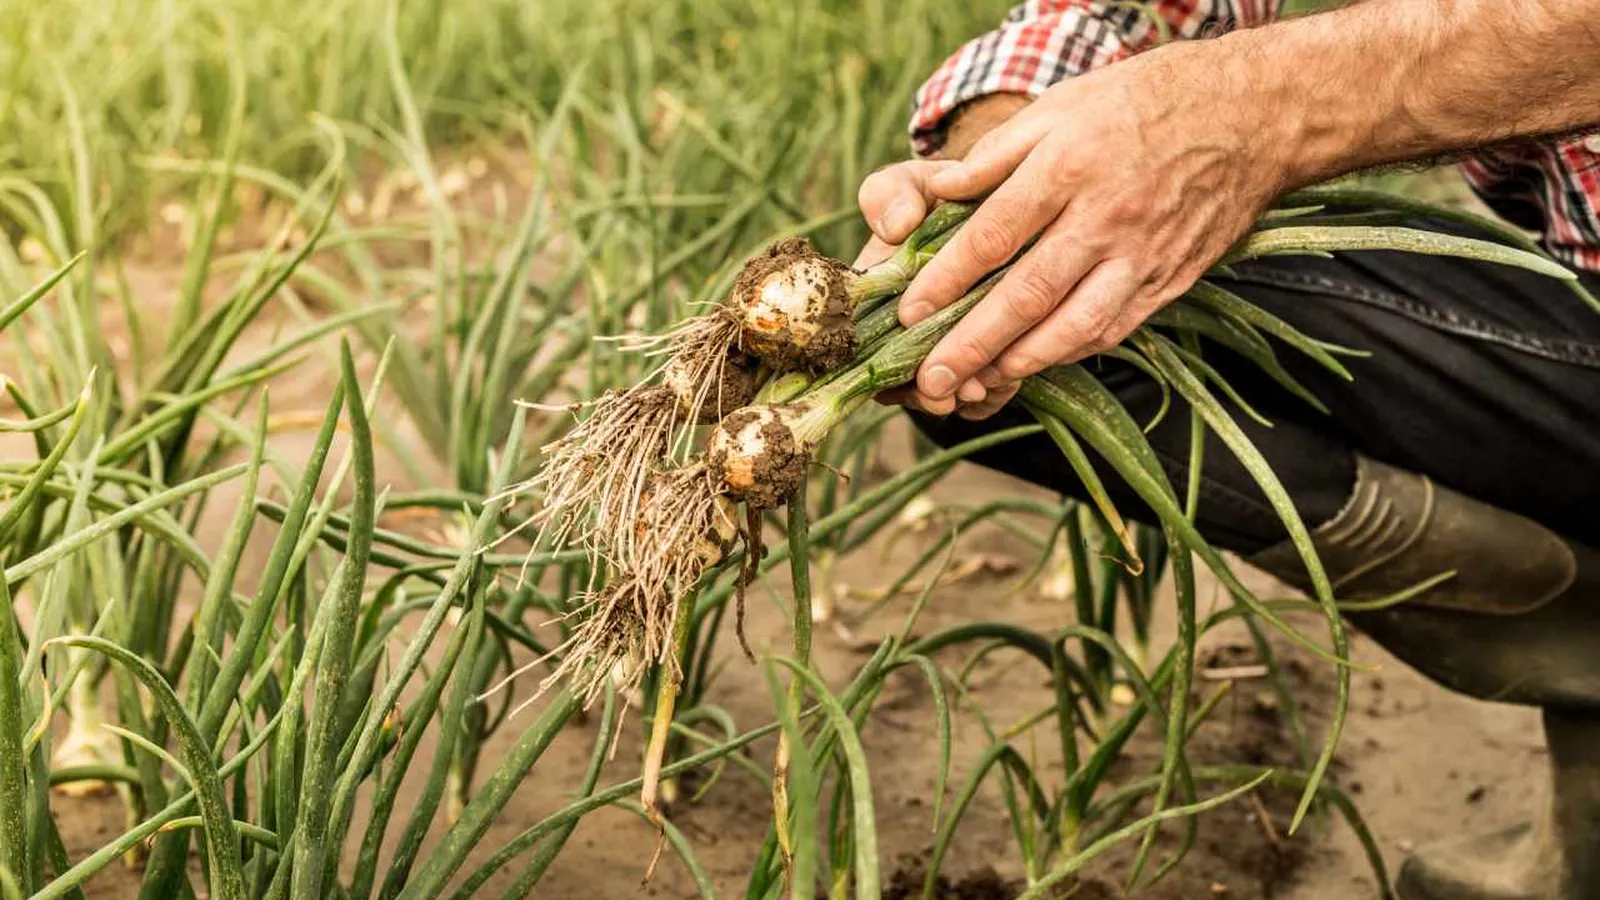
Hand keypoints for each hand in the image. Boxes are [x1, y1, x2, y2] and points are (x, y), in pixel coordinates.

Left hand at [860, 40, 1286, 416]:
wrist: (1249, 114)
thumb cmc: (1139, 104)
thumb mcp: (1060, 107)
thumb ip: (996, 155)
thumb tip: (938, 194)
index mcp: (1069, 166)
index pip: (995, 234)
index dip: (948, 279)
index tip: (909, 312)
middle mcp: (1106, 217)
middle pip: (1028, 293)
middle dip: (973, 342)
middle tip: (929, 378)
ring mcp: (1143, 255)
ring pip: (1074, 324)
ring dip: (1022, 361)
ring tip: (977, 384)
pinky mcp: (1170, 280)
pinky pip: (1113, 328)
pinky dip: (1071, 351)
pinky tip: (1036, 362)